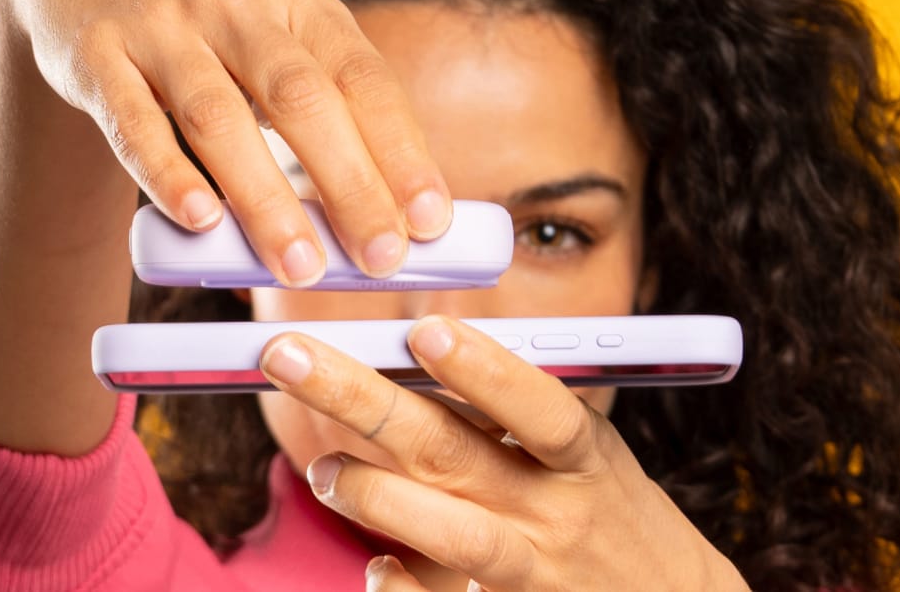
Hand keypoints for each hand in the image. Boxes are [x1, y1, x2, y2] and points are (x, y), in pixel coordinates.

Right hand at [0, 0, 452, 284]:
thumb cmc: (211, 13)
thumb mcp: (279, 23)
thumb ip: (328, 97)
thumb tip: (391, 206)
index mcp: (298, 0)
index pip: (362, 77)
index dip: (400, 151)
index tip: (431, 220)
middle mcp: (235, 6)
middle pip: (301, 101)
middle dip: (349, 185)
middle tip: (382, 258)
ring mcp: (163, 28)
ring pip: (220, 119)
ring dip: (266, 199)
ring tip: (301, 267)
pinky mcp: (98, 56)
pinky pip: (136, 123)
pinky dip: (168, 176)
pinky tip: (200, 221)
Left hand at [259, 316, 749, 590]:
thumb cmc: (610, 515)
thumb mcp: (591, 455)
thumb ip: (520, 415)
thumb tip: (422, 351)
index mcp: (585, 460)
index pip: (540, 409)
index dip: (485, 372)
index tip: (425, 332)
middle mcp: (556, 514)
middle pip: (454, 454)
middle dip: (366, 403)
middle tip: (288, 360)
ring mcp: (532, 572)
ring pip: (449, 535)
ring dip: (375, 495)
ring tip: (322, 469)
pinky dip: (403, 587)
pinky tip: (373, 567)